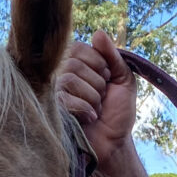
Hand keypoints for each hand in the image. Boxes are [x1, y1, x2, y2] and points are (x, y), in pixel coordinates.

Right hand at [56, 29, 135, 171]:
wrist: (114, 142)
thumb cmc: (117, 112)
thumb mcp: (123, 80)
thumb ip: (113, 56)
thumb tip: (98, 33)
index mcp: (77, 65)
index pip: (80, 48)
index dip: (99, 64)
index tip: (107, 80)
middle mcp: (62, 76)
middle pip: (74, 64)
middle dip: (97, 83)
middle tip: (102, 98)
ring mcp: (55, 93)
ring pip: (70, 79)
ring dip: (93, 98)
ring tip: (96, 109)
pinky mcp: (52, 110)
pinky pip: (65, 98)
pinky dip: (85, 109)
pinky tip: (90, 118)